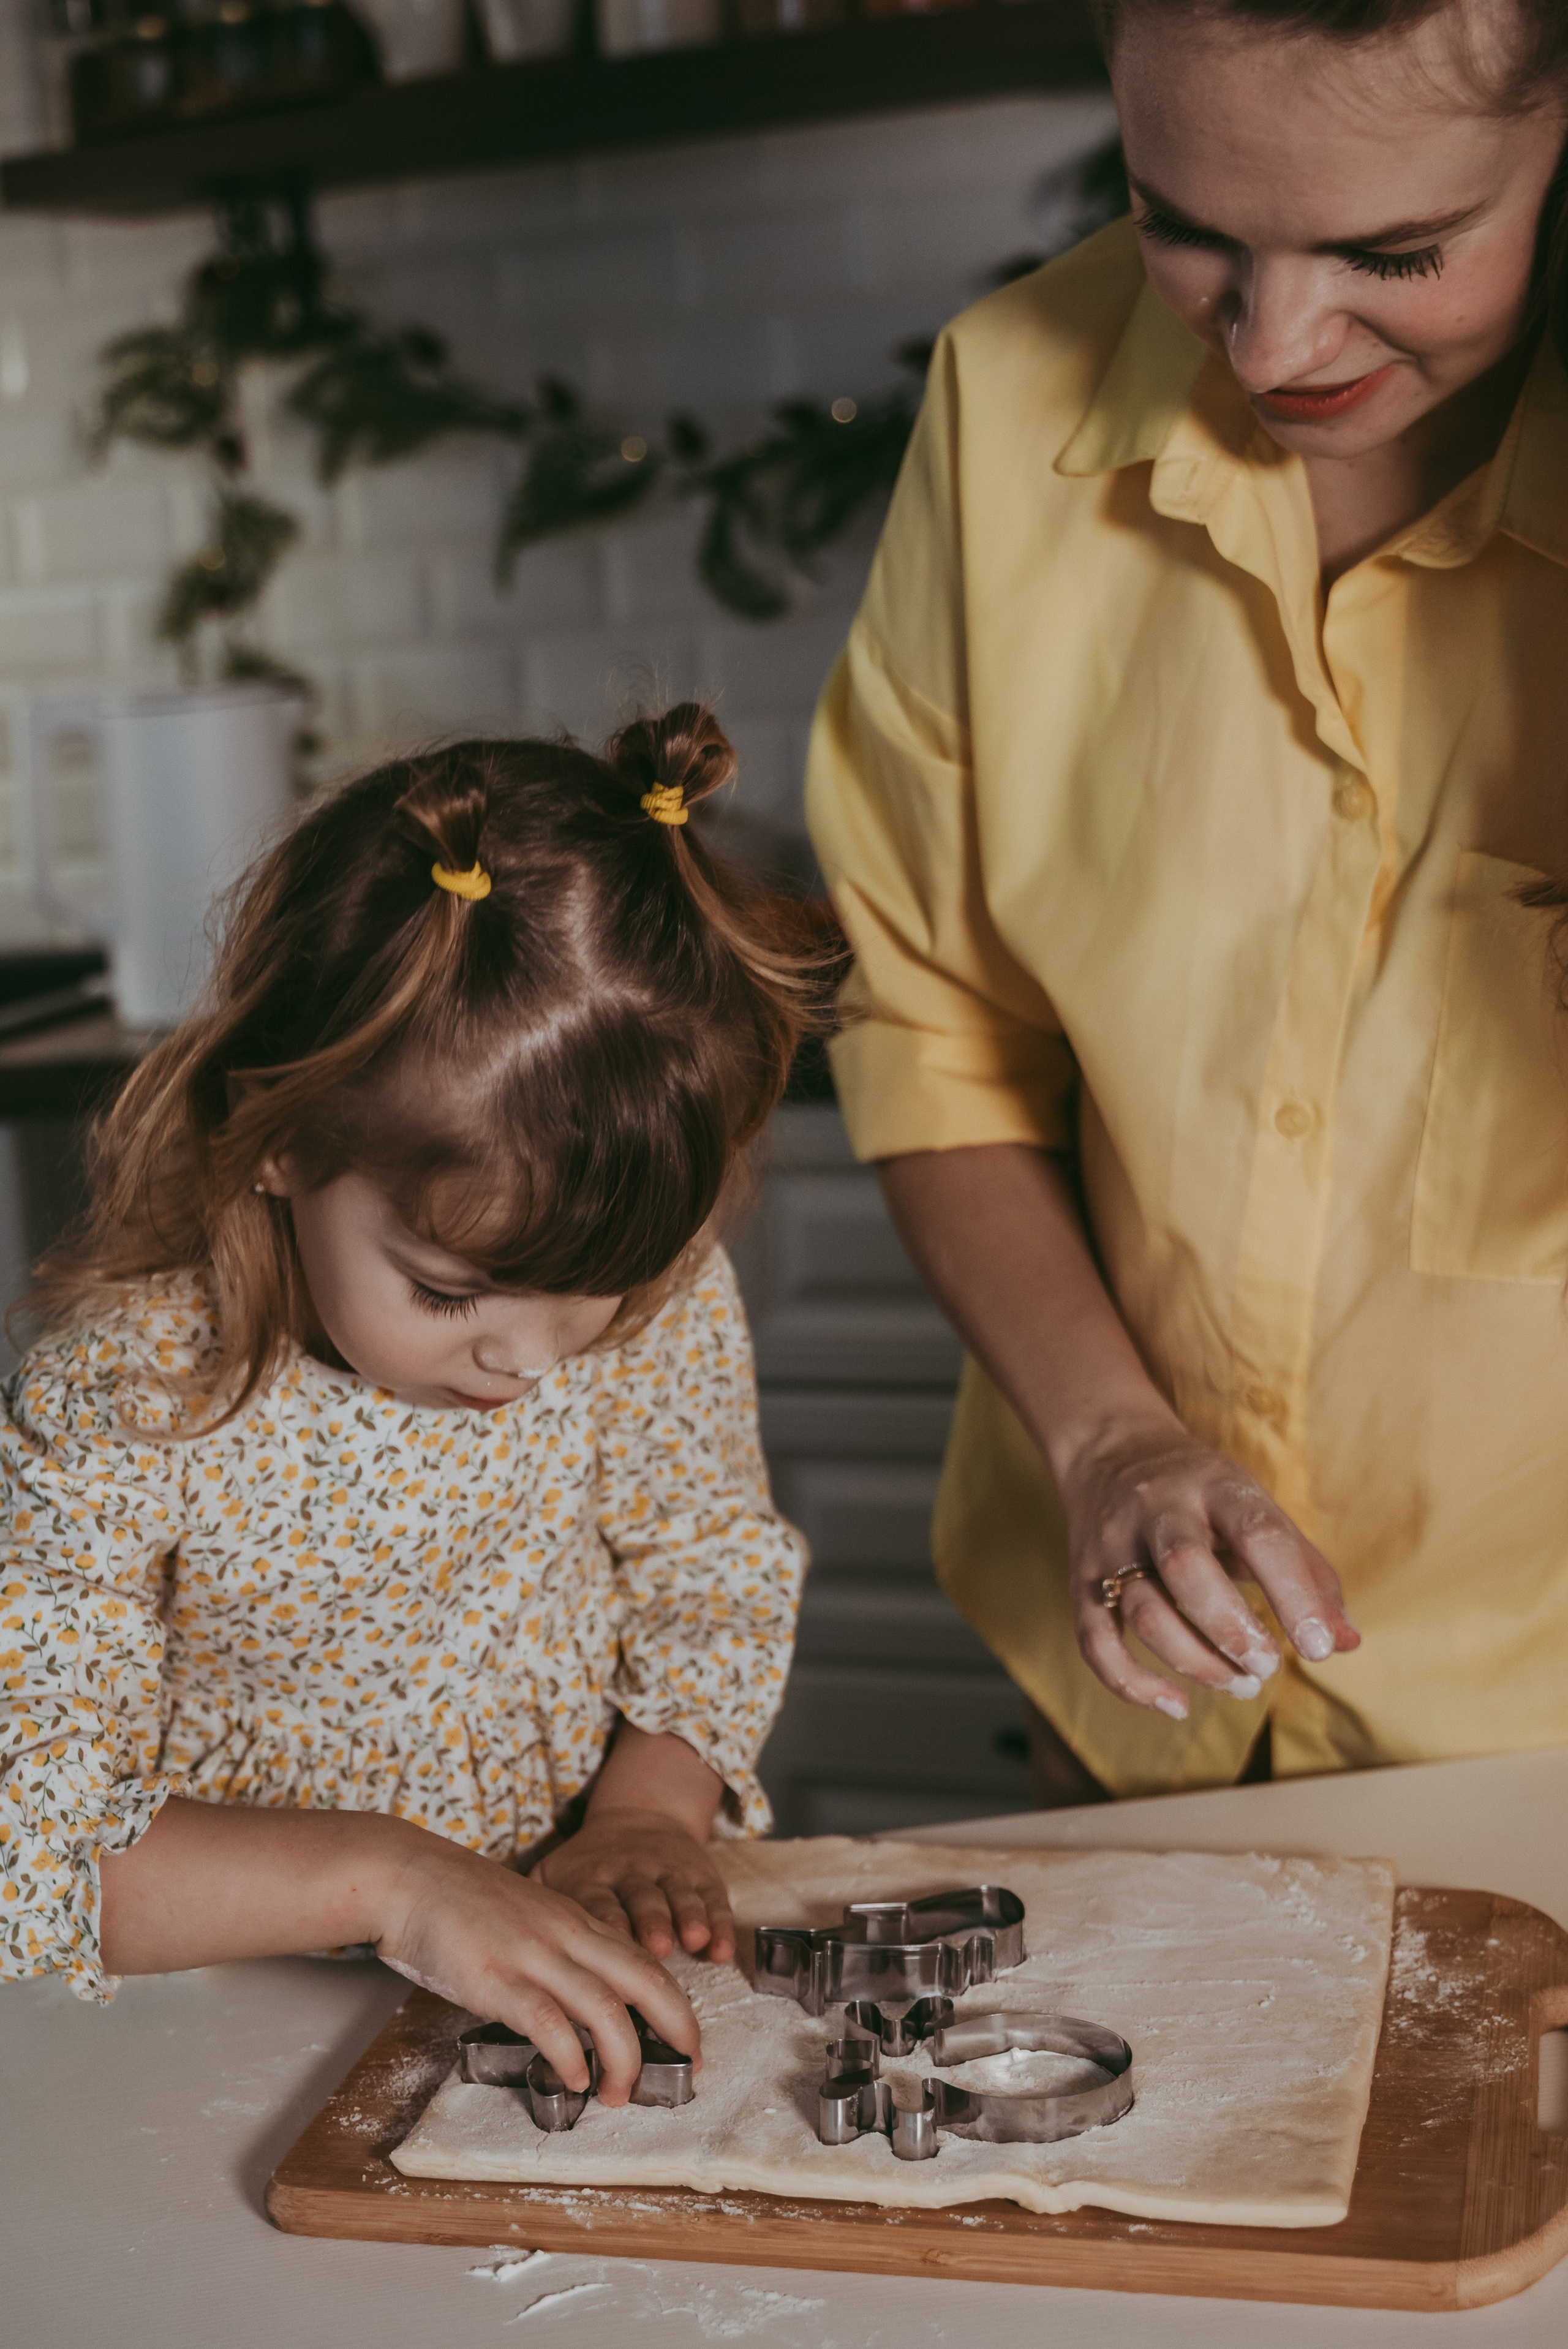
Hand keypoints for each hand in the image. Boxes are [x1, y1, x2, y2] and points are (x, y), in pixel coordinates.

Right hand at [374, 1821, 699, 2103]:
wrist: (409, 1876)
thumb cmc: (461, 1901)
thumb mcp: (528, 1915)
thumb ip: (558, 1948)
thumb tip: (577, 2000)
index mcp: (576, 1920)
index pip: (645, 1961)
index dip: (675, 2003)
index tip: (687, 2038)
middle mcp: (566, 1935)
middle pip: (645, 1980)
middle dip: (677, 2026)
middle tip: (689, 2068)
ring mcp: (533, 1955)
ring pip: (605, 2007)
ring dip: (623, 2057)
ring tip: (621, 2093)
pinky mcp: (497, 1978)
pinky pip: (547, 2022)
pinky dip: (569, 2056)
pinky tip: (574, 2080)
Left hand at [536, 1811, 736, 1966]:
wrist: (641, 1814)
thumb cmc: (588, 1865)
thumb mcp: (553, 1874)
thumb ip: (534, 1906)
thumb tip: (504, 1952)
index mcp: (591, 1875)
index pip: (596, 1899)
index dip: (604, 1920)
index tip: (606, 1947)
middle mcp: (631, 1871)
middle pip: (642, 1897)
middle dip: (651, 1921)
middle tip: (656, 1947)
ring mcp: (669, 1872)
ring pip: (679, 1895)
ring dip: (688, 1918)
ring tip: (695, 1939)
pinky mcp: (700, 1875)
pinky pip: (713, 1899)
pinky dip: (720, 1924)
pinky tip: (721, 1949)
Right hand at [1059, 1421, 1358, 1718]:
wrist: (1111, 1452)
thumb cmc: (1205, 1496)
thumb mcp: (1257, 1510)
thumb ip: (1307, 1573)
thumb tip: (1346, 1642)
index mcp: (1216, 1485)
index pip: (1259, 1534)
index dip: (1293, 1594)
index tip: (1320, 1649)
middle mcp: (1159, 1508)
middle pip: (1185, 1566)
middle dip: (1231, 1628)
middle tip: (1267, 1668)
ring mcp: (1114, 1544)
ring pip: (1143, 1609)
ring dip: (1195, 1660)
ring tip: (1241, 1685)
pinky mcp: (1082, 1580)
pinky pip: (1095, 1640)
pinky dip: (1132, 1683)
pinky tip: (1177, 1704)